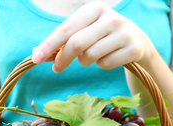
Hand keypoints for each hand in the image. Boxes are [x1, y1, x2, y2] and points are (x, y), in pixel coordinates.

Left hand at [31, 1, 153, 71]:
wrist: (137, 41)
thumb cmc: (101, 36)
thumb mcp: (83, 31)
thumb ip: (62, 41)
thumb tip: (36, 53)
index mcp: (94, 8)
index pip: (66, 29)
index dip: (49, 44)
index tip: (35, 58)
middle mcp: (110, 17)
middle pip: (76, 43)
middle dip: (63, 58)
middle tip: (56, 68)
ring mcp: (124, 32)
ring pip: (90, 56)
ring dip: (85, 61)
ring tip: (92, 55)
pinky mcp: (134, 48)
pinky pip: (105, 64)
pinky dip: (101, 65)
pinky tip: (108, 57)